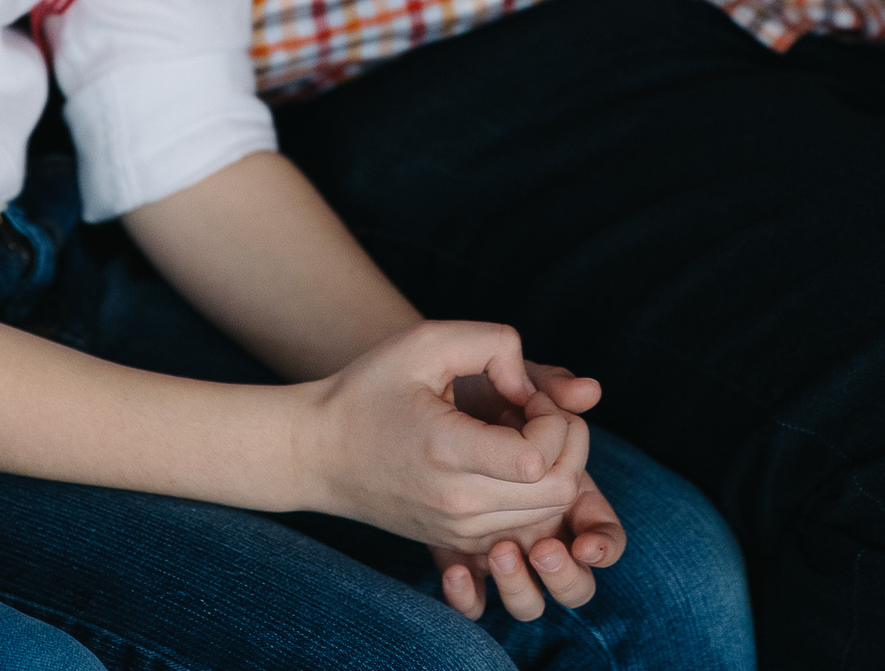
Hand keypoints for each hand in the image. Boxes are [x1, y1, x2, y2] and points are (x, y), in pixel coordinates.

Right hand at [301, 322, 590, 556]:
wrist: (316, 454)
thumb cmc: (368, 391)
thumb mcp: (423, 342)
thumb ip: (491, 342)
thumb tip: (530, 387)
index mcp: (447, 453)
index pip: (540, 458)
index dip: (552, 418)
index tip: (523, 394)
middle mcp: (458, 504)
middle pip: (559, 491)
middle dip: (567, 442)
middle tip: (535, 411)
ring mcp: (459, 530)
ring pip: (549, 513)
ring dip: (554, 466)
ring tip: (519, 431)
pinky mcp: (460, 541)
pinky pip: (526, 526)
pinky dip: (535, 492)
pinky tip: (507, 457)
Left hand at [432, 364, 620, 620]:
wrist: (387, 402)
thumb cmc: (450, 379)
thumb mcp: (492, 369)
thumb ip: (543, 378)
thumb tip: (589, 393)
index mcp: (557, 478)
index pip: (597, 519)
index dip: (589, 513)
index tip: (547, 464)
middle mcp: (533, 519)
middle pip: (578, 575)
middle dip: (564, 568)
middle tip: (538, 546)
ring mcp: (497, 541)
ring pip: (530, 602)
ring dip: (522, 588)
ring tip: (499, 553)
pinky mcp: (455, 553)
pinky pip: (473, 601)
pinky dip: (468, 596)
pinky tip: (453, 569)